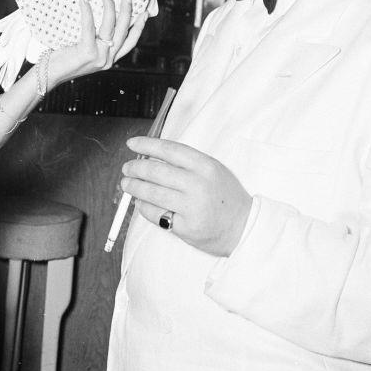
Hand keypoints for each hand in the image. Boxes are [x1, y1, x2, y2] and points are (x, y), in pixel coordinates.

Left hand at [47, 0, 151, 86]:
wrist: (49, 75)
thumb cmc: (63, 60)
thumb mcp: (84, 51)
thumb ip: (94, 40)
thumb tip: (96, 15)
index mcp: (109, 59)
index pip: (130, 42)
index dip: (139, 27)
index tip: (145, 12)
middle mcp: (108, 60)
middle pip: (123, 31)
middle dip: (128, 9)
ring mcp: (99, 57)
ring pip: (110, 27)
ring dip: (110, 6)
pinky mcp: (87, 53)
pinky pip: (89, 27)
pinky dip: (87, 11)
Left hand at [120, 135, 252, 256]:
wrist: (244, 227)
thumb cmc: (226, 197)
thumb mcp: (213, 170)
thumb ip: (187, 163)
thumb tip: (152, 155)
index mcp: (205, 166)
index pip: (169, 150)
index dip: (147, 144)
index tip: (132, 144)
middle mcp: (198, 185)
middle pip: (156, 171)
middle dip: (136, 168)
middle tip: (127, 168)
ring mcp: (191, 207)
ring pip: (152, 193)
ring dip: (134, 187)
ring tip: (126, 184)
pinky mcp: (185, 227)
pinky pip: (156, 214)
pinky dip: (143, 206)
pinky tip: (140, 202)